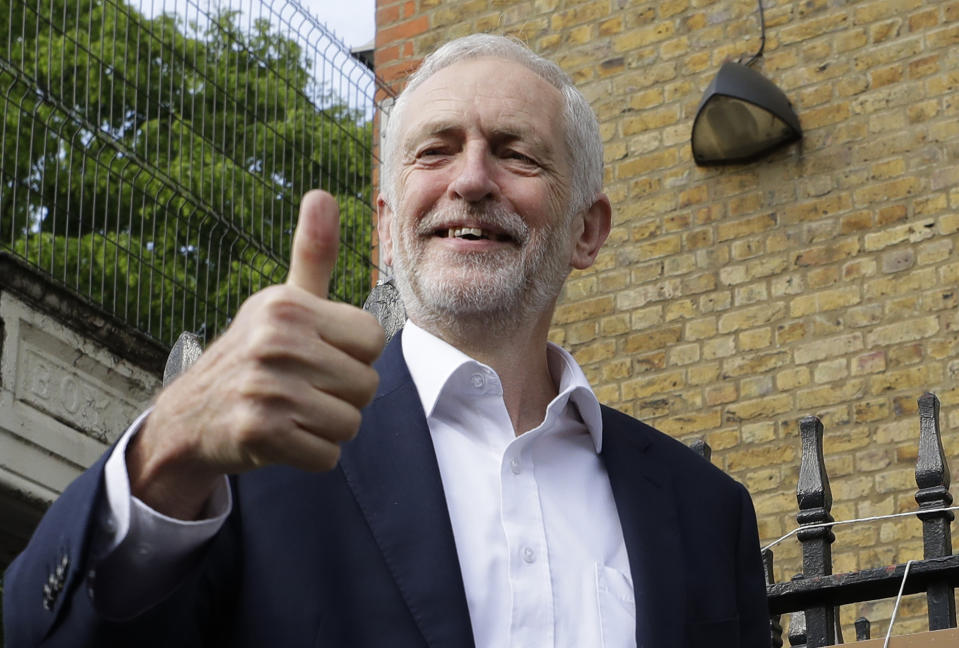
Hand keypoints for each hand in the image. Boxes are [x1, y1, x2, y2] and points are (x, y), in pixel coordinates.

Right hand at [128, 190, 384, 518]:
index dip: (354, 356)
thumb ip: (313, 254)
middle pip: (367, 385)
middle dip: (342, 396)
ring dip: (327, 428)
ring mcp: (264, 387)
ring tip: (292, 413)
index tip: (319, 356)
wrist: (190, 417)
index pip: (374, 340)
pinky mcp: (258, 432)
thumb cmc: (253, 354)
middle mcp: (276, 340)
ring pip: (350, 423)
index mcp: (289, 305)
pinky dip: (312, 455)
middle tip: (302, 390)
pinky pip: (327, 456)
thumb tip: (321, 193)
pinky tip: (283, 438)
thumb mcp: (282, 302)